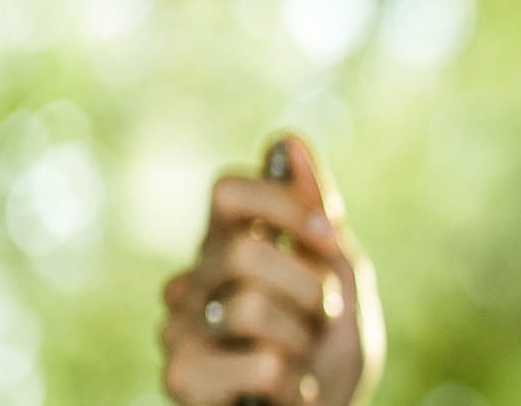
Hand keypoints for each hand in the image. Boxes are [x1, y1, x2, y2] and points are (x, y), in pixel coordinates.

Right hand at [156, 135, 382, 405]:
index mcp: (229, 247)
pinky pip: (260, 365)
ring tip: (298, 359)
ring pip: (248, 309)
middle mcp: (194, 282)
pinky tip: (283, 392)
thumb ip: (316, 215)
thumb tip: (287, 139)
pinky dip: (293, 383)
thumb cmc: (328, 351)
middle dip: (306, 288)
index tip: (327, 234)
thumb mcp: (340, 276)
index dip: (280, 202)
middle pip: (241, 252)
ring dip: (300, 339)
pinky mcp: (181, 380)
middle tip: (318, 317)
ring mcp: (180, 331)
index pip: (227, 192)